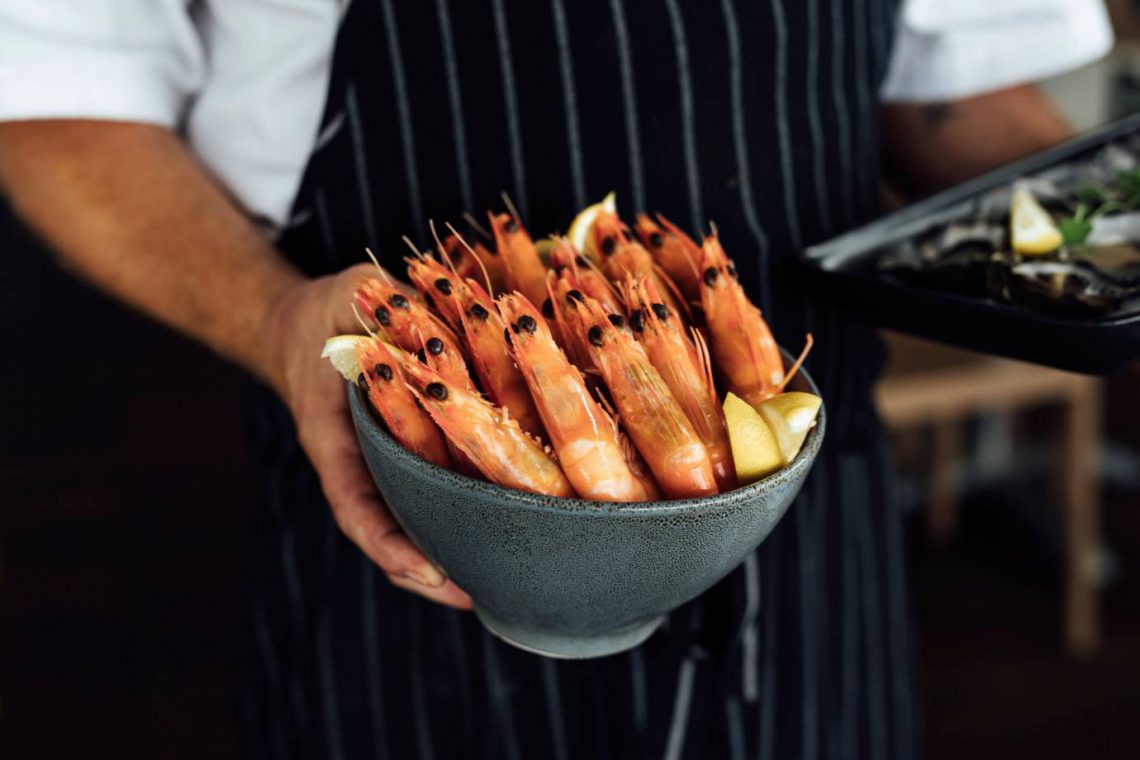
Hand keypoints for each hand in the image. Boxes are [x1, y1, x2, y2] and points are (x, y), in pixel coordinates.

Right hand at [262, 263, 471, 608]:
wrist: (311, 329)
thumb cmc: (329, 311)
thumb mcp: (348, 292)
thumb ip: (375, 294)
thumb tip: (418, 296)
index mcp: (333, 437)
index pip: (354, 503)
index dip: (389, 544)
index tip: (430, 573)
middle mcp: (362, 464)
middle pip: (390, 532)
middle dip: (429, 571)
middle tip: (478, 596)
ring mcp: (386, 466)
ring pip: (416, 520)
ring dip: (453, 552)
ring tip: (505, 583)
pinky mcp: (415, 455)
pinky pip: (440, 488)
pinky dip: (468, 510)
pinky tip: (514, 525)